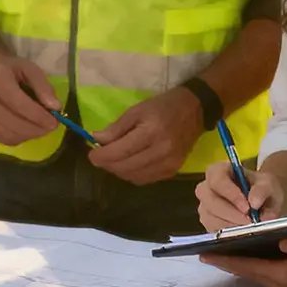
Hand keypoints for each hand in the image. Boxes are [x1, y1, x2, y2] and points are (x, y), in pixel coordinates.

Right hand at [0, 53, 61, 145]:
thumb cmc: (7, 68)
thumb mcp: (28, 68)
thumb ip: (43, 86)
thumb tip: (56, 107)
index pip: (20, 106)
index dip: (40, 117)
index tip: (55, 121)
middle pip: (15, 124)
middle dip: (37, 129)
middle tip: (52, 126)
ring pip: (9, 135)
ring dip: (30, 135)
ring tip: (41, 128)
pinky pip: (3, 140)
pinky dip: (19, 138)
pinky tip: (27, 130)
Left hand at [88, 88, 202, 184]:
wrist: (195, 110)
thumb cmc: (163, 106)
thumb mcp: (137, 110)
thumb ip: (116, 128)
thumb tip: (96, 140)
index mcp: (151, 132)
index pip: (120, 152)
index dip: (102, 156)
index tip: (91, 155)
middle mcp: (162, 151)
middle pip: (125, 167)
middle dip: (108, 164)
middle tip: (100, 157)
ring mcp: (169, 164)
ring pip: (134, 177)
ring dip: (119, 171)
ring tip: (113, 159)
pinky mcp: (173, 171)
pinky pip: (145, 180)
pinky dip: (132, 174)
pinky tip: (129, 164)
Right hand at [196, 163, 285, 230]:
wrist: (262, 200)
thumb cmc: (261, 188)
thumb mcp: (268, 184)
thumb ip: (263, 189)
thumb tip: (254, 202)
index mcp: (218, 171)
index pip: (217, 181)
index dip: (230, 194)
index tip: (247, 207)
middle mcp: (206, 188)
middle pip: (210, 201)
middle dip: (231, 213)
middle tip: (250, 222)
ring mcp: (205, 206)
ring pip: (210, 218)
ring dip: (231, 226)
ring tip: (250, 228)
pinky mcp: (208, 222)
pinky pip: (213, 230)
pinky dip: (229, 234)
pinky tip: (243, 233)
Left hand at [202, 239, 286, 286]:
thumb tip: (282, 241)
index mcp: (283, 274)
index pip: (247, 266)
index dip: (225, 259)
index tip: (205, 254)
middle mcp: (279, 282)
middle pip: (245, 271)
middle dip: (225, 262)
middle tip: (203, 253)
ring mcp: (284, 283)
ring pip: (252, 273)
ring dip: (235, 264)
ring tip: (216, 253)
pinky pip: (261, 273)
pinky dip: (248, 265)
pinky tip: (242, 255)